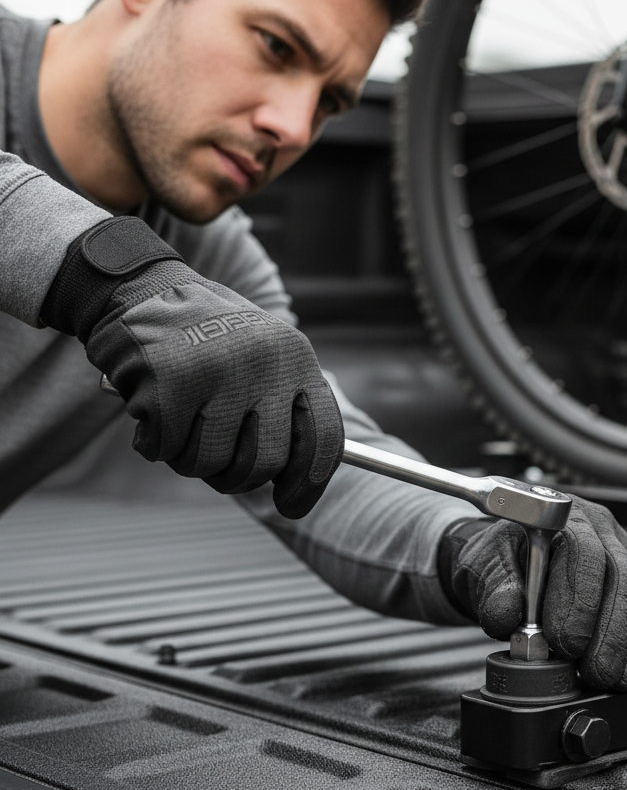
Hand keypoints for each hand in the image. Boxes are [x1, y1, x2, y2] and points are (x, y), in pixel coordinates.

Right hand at [42, 217, 343, 518]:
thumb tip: (299, 490)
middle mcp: (264, 361)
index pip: (324, 438)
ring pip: (211, 463)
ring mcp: (217, 370)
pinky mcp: (168, 380)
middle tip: (217, 464)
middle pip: (265, 463)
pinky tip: (150, 408)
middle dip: (237, 477)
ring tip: (181, 424)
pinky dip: (153, 442)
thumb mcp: (261, 360)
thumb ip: (284, 414)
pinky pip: (164, 449)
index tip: (290, 506)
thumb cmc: (206, 338)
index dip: (309, 483)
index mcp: (297, 357)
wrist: (138, 283)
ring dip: (190, 459)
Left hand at [439, 496, 626, 690]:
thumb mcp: (484, 565)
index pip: (585, 553)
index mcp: (567, 518)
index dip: (580, 601)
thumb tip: (507, 615)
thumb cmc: (502, 559)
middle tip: (592, 671)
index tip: (564, 642)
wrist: (511, 564)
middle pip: (622, 580)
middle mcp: (604, 534)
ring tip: (607, 678)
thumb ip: (494, 587)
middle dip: (608, 634)